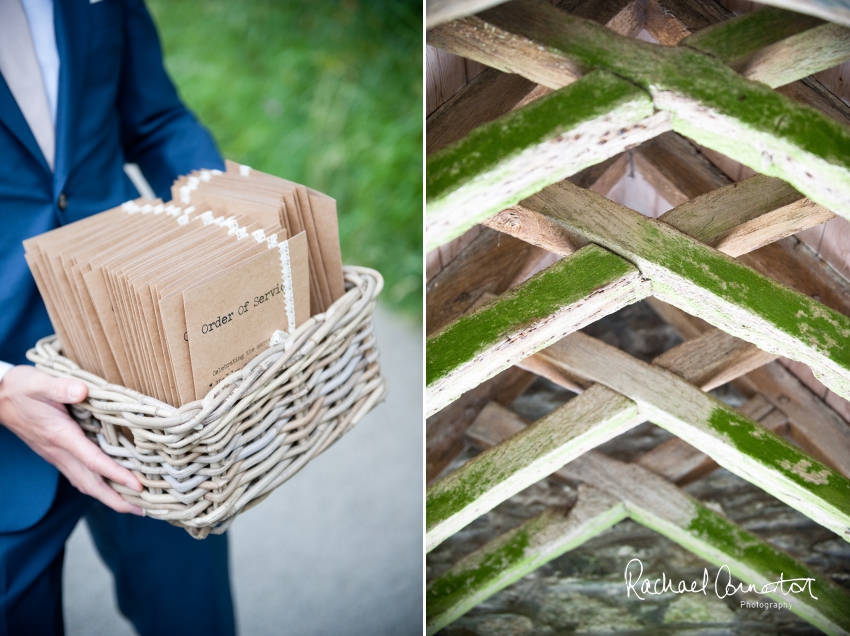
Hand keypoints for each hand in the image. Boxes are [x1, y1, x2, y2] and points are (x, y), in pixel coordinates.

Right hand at [0, 366, 143, 514]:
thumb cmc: (20, 388)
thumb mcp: (39, 383)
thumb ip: (61, 387)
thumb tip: (82, 391)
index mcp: (60, 436)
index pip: (93, 461)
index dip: (116, 475)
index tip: (138, 486)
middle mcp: (59, 451)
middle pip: (91, 483)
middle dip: (117, 500)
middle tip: (143, 511)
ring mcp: (56, 455)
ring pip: (84, 483)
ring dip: (108, 497)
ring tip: (132, 505)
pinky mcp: (55, 453)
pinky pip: (78, 476)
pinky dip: (96, 486)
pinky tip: (108, 487)